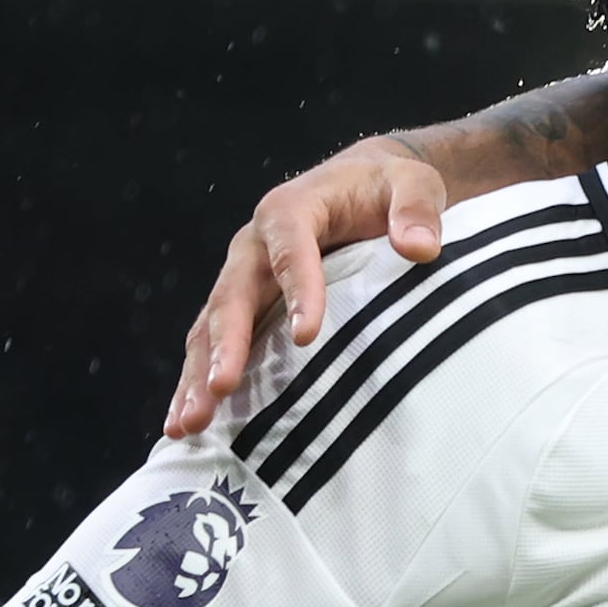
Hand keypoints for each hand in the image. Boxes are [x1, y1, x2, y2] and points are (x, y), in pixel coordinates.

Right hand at [166, 138, 461, 437]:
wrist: (361, 182)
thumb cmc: (386, 187)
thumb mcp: (411, 184)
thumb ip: (416, 210)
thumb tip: (420, 247)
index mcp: (292, 209)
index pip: (291, 247)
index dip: (297, 289)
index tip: (306, 335)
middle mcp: (255, 244)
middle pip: (233, 294)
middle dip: (226, 344)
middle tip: (221, 389)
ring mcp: (244, 276)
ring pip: (211, 325)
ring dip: (198, 374)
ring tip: (188, 423)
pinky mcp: (245, 303)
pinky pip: (213, 342)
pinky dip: (199, 380)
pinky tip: (187, 423)